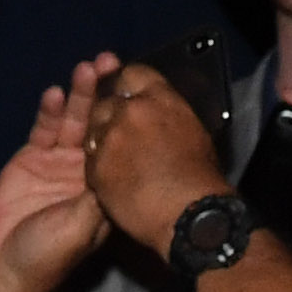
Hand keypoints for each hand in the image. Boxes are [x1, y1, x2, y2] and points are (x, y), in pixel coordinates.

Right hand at [0, 58, 112, 291]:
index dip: (126, 114)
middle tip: (112, 64)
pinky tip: (54, 94)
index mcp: (106, 186)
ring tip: (87, 70)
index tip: (136, 87)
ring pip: (72, 121)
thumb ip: (98, 196)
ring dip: (80, 95)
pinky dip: (49, 111)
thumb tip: (122, 163)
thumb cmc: (49, 257)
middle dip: (106, 94)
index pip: (121, 141)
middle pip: (99, 124)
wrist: (4, 270)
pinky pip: (43, 129)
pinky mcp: (31, 159)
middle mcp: (85, 169)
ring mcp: (58, 162)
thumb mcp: (82, 228)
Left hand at [80, 59, 233, 251]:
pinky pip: (90, 157)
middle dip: (110, 109)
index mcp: (159, 97)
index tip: (130, 95)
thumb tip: (159, 115)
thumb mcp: (190, 132)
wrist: (190, 216)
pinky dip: (97, 162)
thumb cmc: (201, 176)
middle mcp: (130, 111)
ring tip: (113, 151)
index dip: (128, 84)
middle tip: (119, 126)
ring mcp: (110, 138)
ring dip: (101, 135)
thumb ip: (168, 116)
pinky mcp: (97, 167)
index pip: (133, 74)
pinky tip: (108, 172)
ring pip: (94, 127)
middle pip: (108, 100)